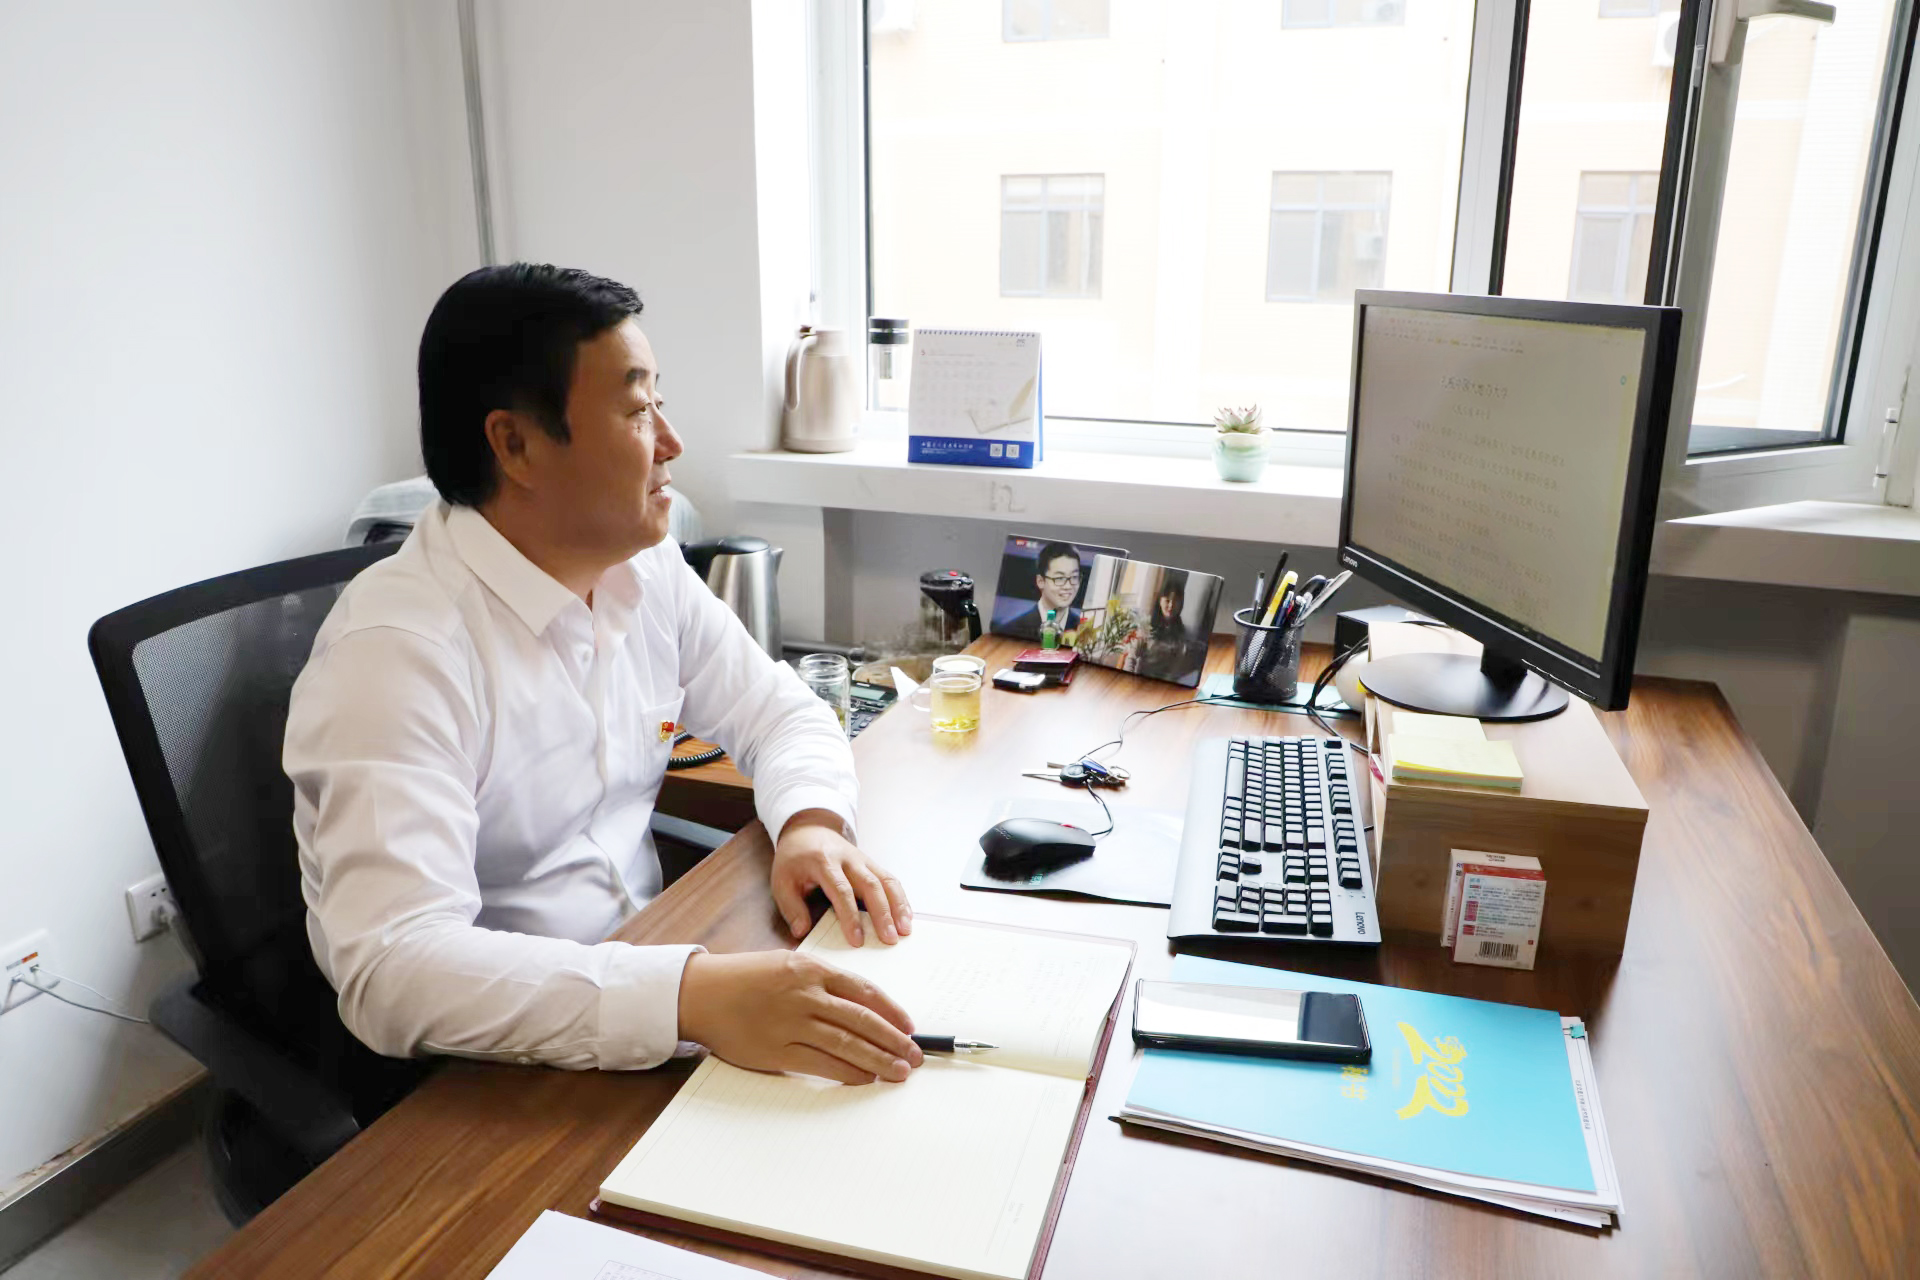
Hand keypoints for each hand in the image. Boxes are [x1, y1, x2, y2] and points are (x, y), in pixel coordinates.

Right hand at [677, 950, 922, 1083]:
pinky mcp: (776, 1050)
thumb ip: (822, 982)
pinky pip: (821, 1063)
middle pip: (862, 1019)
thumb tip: (862, 1007)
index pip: (864, 992)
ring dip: (878, 1060)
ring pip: (846, 1043)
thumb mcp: (787, 965)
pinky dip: (847, 1072)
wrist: (701, 993)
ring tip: (898, 1072)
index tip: (909, 1027)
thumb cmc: (745, 978)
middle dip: (894, 1040)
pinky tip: (865, 1078)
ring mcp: (791, 1023)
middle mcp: (805, 994)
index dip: (892, 1012)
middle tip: (914, 1055)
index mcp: (811, 970)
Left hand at [771, 809, 912, 946]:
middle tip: (890, 939)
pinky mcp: (872, 864)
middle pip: (871, 885)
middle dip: (882, 913)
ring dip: (898, 906)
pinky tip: (906, 917)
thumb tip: (802, 931)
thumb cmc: (795, 859)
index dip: (850, 916)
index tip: (857, 940)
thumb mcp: (782, 880)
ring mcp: (863, 860)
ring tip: (905, 930)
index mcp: (823, 862)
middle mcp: (848, 859)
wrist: (809, 830)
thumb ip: (791, 907)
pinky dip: (901, 899)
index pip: (841, 890)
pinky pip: (890, 880)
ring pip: (886, 881)